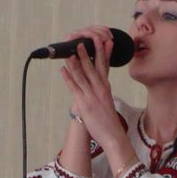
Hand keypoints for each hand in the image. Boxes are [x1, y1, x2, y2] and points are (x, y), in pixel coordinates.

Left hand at [60, 28, 124, 151]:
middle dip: (87, 52)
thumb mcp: (107, 102)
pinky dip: (68, 78)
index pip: (104, 66)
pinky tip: (63, 69)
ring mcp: (92, 96)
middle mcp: (100, 89)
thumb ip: (102, 90)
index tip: (101, 40)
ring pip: (82, 75)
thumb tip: (98, 83)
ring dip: (75, 62)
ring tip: (70, 50)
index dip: (102, 52)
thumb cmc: (109, 121)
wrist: (114, 137)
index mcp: (106, 88)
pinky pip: (75, 88)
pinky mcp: (84, 104)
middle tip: (82, 40)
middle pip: (93, 67)